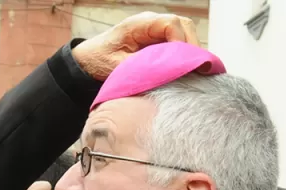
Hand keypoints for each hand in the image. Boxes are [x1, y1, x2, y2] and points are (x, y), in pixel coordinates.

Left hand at [72, 12, 199, 79]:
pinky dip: (185, 54)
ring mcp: (156, 29)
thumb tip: (167, 71)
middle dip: (192, 47)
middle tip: (196, 69)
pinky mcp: (159, 39)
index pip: (171, 24)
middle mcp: (151, 23)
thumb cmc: (100, 61)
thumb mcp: (118, 67)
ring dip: (191, 50)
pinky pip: (179, 41)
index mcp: (139, 24)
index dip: (182, 43)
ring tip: (193, 70)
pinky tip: (186, 69)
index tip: (183, 63)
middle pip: (183, 25)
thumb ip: (143, 67)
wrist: (89, 59)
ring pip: (185, 32)